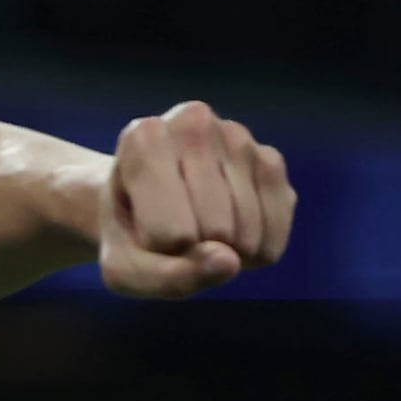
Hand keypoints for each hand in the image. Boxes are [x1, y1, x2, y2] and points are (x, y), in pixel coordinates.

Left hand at [95, 100, 292, 300]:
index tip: (141, 227)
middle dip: (195, 251)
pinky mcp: (269, 160)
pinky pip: (275, 229)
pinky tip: (232, 239)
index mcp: (144, 139)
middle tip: (172, 229)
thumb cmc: (129, 234)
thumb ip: (167, 277)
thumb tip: (231, 262)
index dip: (157, 251)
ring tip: (198, 229)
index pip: (170, 233)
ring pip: (246, 231)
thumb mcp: (125, 269)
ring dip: (226, 253)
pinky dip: (256, 252)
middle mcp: (195, 122)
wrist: (142, 205)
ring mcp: (237, 137)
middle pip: (214, 230)